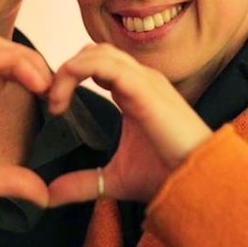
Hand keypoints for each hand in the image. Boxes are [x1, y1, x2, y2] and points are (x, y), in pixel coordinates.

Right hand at [0, 36, 52, 244]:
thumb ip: (11, 182)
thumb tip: (44, 195)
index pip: (6, 70)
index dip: (34, 75)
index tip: (54, 99)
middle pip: (2, 51)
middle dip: (34, 61)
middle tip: (55, 88)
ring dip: (24, 57)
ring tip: (45, 83)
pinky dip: (5, 62)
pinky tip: (29, 81)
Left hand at [46, 43, 211, 204]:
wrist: (198, 184)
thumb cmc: (166, 177)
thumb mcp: (114, 179)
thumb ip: (82, 182)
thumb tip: (49, 195)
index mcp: (134, 91)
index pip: (96, 63)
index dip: (68, 76)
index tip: (53, 107)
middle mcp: (140, 79)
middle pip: (94, 51)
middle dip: (65, 70)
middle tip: (51, 102)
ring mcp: (144, 80)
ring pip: (96, 52)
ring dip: (67, 71)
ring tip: (55, 101)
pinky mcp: (144, 89)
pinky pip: (105, 65)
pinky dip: (76, 72)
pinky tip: (63, 99)